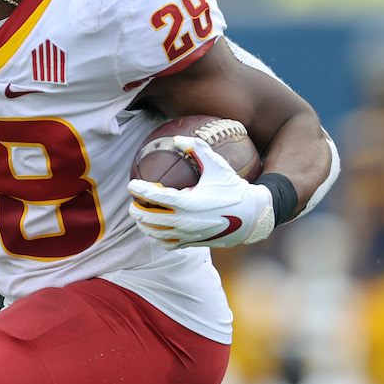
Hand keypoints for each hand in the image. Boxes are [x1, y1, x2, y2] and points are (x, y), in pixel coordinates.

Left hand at [128, 136, 275, 248]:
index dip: (140, 190)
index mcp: (188, 202)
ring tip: (140, 217)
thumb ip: (196, 148)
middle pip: (151, 219)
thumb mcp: (216, 164)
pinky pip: (169, 244)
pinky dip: (159, 238)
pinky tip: (158, 230)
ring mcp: (189, 234)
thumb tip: (176, 139)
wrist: (252, 216)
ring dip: (145, 226)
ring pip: (157, 234)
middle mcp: (186, 221)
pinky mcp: (194, 243)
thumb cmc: (233, 188)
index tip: (131, 184)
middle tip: (132, 203)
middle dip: (137, 211)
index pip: (155, 197)